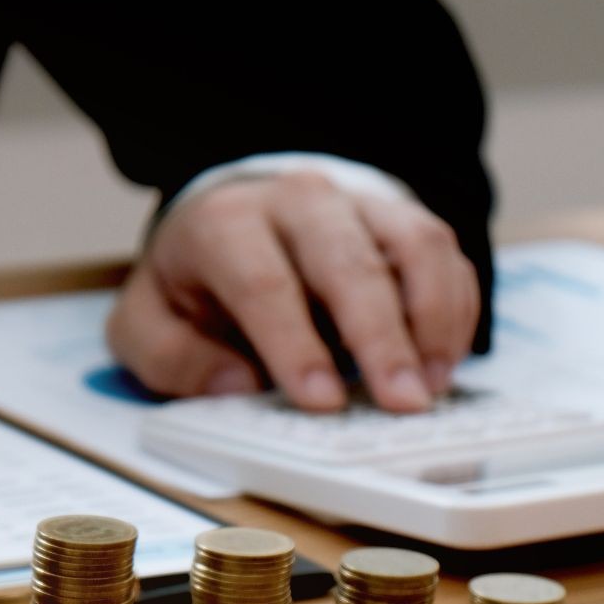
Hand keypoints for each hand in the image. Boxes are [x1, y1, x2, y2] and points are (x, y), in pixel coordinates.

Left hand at [106, 173, 478, 412]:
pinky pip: (443, 254)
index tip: (322, 399)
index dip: (294, 344)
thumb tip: (237, 385)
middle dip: (380, 337)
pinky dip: (453, 309)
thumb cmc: (195, 283)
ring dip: (431, 320)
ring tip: (430, 386)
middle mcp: (295, 201)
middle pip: (348, 261)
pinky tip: (441, 362)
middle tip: (402, 402)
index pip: (262, 282)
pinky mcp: (400, 217)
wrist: (235, 220)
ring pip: (412, 245)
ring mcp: (355, 203)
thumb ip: (173, 358)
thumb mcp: (150, 324)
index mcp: (224, 225)